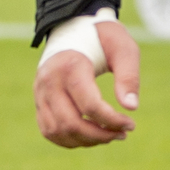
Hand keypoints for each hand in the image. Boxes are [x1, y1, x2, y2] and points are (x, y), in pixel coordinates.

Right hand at [34, 11, 142, 146]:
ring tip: (108, 135)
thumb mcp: (123, 49)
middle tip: (121, 134)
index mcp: (71, 65)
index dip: (112, 121)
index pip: (89, 105)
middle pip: (70, 123)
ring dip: (85, 141)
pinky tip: (91, 136)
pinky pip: (49, 131)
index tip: (130, 124)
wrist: (74, 28)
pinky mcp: (38, 101)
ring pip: (58, 131)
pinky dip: (70, 140)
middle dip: (99, 136)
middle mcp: (49, 81)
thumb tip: (131, 108)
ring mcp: (40, 92)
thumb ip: (129, 76)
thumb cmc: (103, 39)